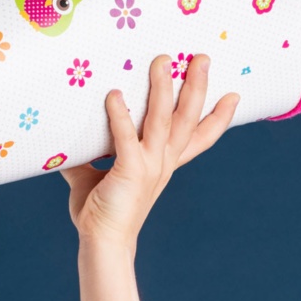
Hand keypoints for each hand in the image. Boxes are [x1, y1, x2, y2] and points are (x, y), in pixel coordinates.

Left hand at [61, 55, 237, 253]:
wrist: (102, 243)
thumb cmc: (100, 213)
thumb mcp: (94, 179)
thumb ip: (86, 159)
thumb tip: (66, 145)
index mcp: (163, 165)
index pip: (197, 138)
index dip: (218, 118)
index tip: (233, 95)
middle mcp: (162, 163)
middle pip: (186, 119)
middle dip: (196, 87)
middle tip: (203, 57)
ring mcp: (149, 166)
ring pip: (162, 120)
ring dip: (163, 89)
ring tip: (163, 61)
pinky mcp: (130, 171)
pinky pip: (125, 137)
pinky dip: (120, 115)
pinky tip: (113, 94)